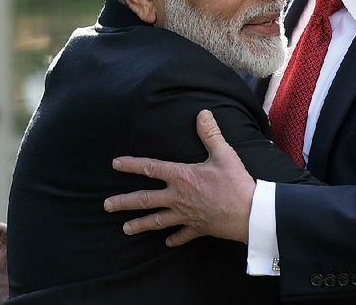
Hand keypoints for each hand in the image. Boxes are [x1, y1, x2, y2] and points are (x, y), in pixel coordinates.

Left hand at [104, 109, 255, 246]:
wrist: (249, 213)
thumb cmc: (235, 183)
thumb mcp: (224, 154)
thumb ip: (210, 133)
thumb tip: (203, 113)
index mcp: (182, 177)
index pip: (151, 168)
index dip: (131, 165)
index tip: (115, 164)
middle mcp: (178, 197)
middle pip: (145, 200)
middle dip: (124, 202)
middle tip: (107, 205)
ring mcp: (186, 215)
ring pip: (157, 221)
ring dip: (140, 224)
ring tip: (125, 230)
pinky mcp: (198, 228)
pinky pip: (182, 234)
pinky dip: (174, 238)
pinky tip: (167, 241)